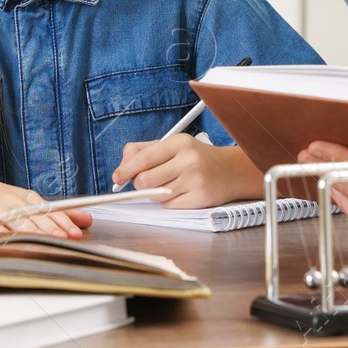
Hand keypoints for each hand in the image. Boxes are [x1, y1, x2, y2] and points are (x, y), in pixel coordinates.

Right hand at [0, 172, 91, 238]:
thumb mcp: (26, 200)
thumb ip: (55, 212)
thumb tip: (86, 219)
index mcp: (27, 198)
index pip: (49, 210)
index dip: (64, 222)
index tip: (77, 232)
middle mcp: (14, 202)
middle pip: (36, 216)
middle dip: (53, 228)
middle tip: (67, 237)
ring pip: (17, 221)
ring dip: (33, 231)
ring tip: (47, 240)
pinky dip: (2, 236)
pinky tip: (12, 243)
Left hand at [112, 136, 260, 209]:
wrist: (231, 171)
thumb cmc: (195, 158)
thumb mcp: (172, 145)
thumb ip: (144, 151)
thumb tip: (122, 167)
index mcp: (179, 143)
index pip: (143, 158)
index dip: (125, 169)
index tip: (117, 178)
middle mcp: (188, 160)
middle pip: (145, 179)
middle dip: (140, 183)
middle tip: (146, 181)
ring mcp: (195, 180)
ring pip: (156, 194)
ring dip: (155, 192)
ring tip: (168, 183)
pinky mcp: (200, 198)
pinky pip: (169, 205)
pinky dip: (169, 202)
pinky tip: (180, 192)